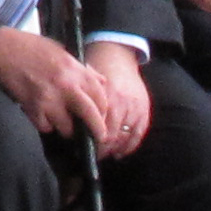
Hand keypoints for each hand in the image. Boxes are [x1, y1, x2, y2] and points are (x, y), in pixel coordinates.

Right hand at [0, 26, 116, 141]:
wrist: (3, 50)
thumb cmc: (34, 48)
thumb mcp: (64, 52)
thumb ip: (84, 70)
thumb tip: (102, 83)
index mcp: (76, 70)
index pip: (100, 97)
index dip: (103, 112)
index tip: (102, 119)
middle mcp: (66, 86)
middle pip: (90, 116)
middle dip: (96, 131)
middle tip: (98, 139)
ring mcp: (49, 99)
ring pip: (67, 127)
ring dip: (66, 128)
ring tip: (62, 121)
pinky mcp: (33, 109)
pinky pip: (46, 127)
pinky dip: (46, 124)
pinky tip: (42, 114)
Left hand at [87, 42, 154, 160]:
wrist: (116, 55)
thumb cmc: (95, 70)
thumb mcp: (85, 84)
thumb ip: (81, 103)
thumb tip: (66, 125)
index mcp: (105, 97)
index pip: (99, 128)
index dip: (92, 142)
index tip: (83, 149)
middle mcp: (122, 103)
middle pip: (112, 136)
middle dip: (102, 149)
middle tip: (93, 155)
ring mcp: (135, 107)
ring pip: (125, 137)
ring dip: (115, 149)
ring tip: (105, 154)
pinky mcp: (144, 108)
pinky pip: (139, 133)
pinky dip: (130, 145)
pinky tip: (120, 152)